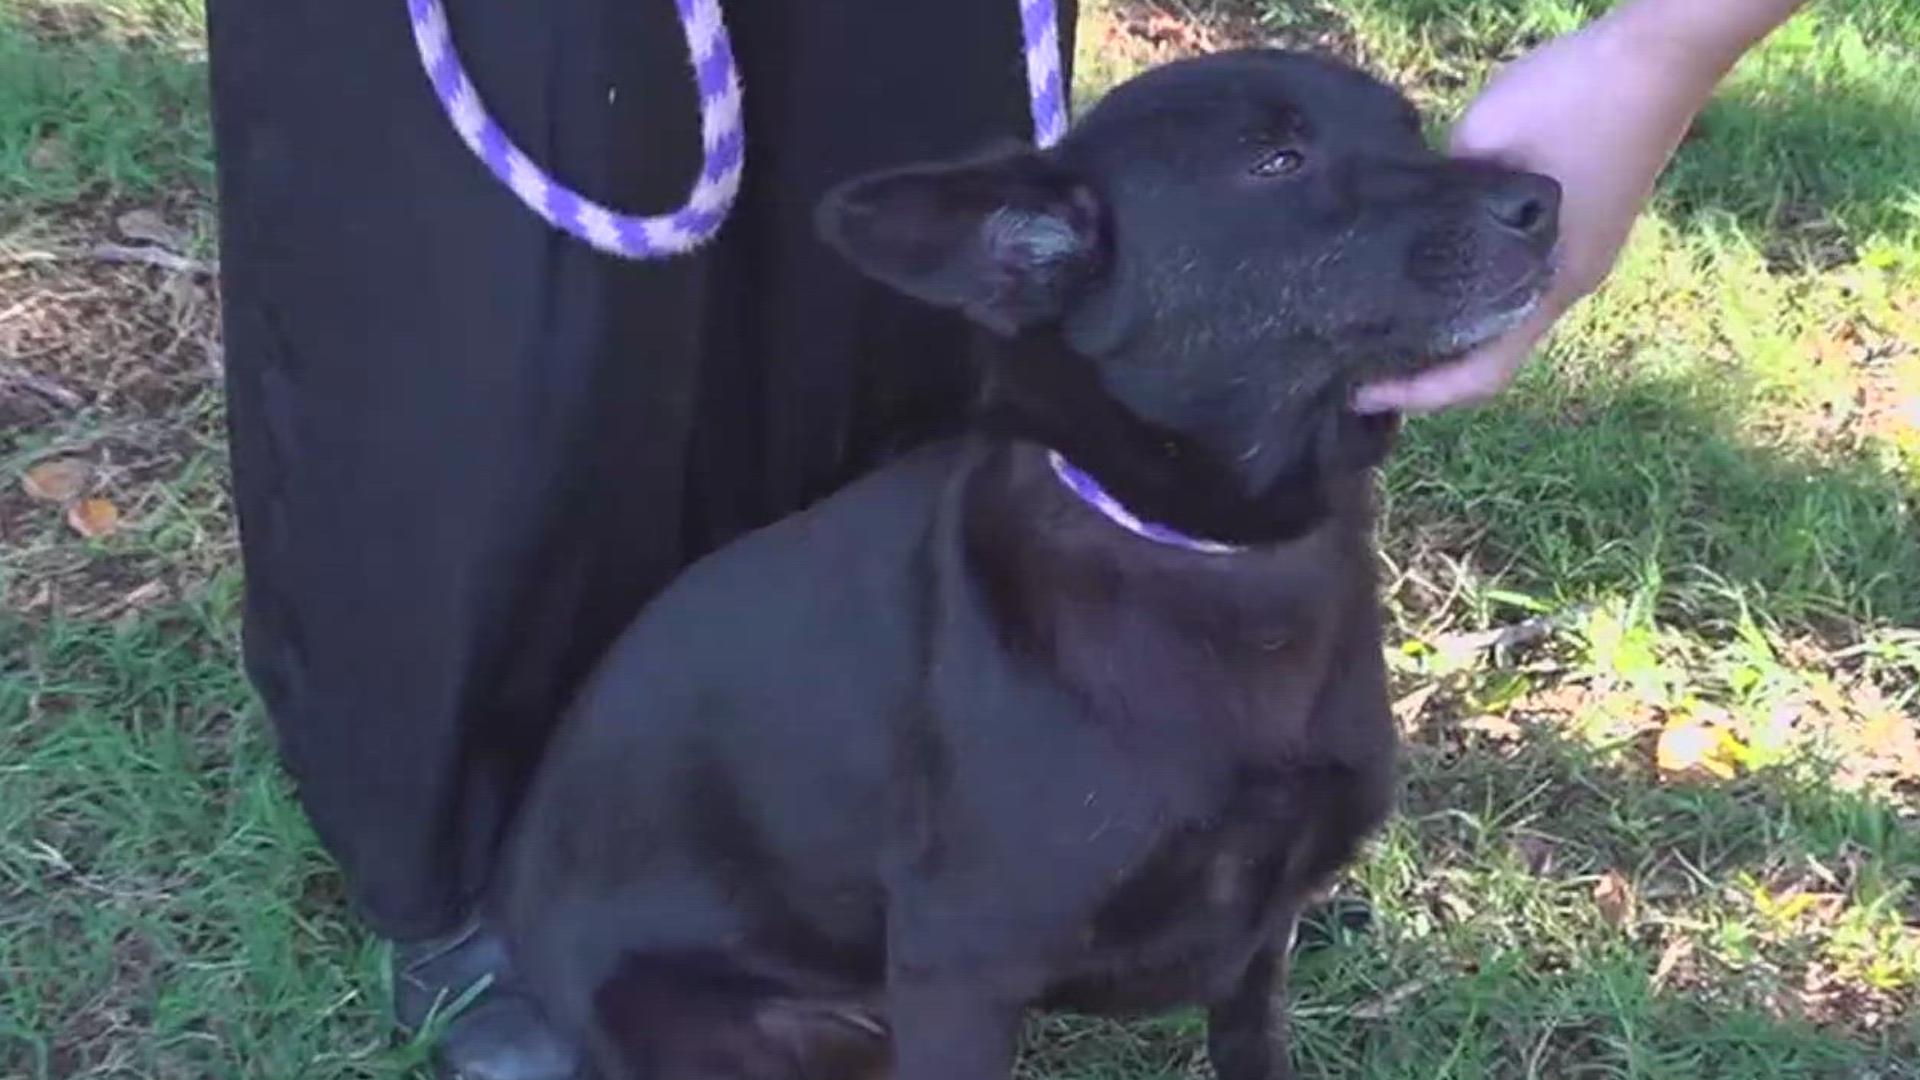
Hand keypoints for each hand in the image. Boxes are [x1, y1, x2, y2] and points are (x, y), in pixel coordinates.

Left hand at [1352, 6, 1737, 414]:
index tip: (1362, 393)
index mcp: (1550, 284)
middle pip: (1494, 356)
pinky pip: (1526, 282)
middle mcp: (1571, 284)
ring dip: (1458, 332)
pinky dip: (1482, 295)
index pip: (1481, 374)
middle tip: (1367, 363)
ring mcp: (1586, 258)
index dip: (1420, 394)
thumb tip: (1414, 223)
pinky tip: (1444, 271)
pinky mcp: (1590, 231)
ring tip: (1395, 325)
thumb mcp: (1481, 143)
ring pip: (1511, 319)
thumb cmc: (1571, 98)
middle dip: (1431, 370)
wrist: (1656, 56)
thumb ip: (1446, 196)